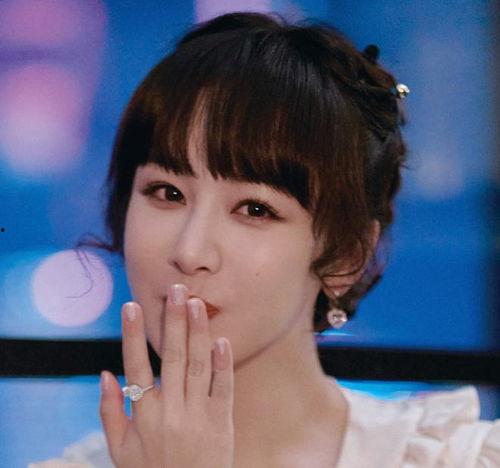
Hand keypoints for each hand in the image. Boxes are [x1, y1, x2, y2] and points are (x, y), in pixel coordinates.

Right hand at [99, 283, 233, 467]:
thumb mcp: (120, 449)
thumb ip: (109, 411)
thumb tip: (105, 373)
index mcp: (144, 415)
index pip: (135, 366)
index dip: (133, 335)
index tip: (131, 306)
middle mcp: (170, 411)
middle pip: (171, 357)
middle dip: (173, 321)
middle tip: (175, 290)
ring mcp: (198, 415)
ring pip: (197, 366)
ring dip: (197, 332)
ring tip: (196, 303)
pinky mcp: (221, 421)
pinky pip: (223, 388)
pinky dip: (222, 364)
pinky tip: (222, 340)